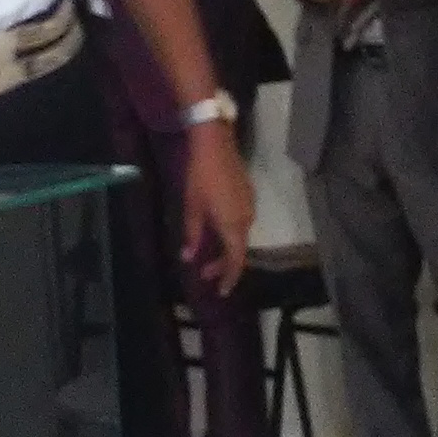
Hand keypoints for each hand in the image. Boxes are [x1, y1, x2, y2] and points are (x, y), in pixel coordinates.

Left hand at [180, 122, 253, 294]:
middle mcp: (246, 220)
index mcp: (232, 225)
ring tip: (207, 255)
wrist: (216, 145)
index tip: (221, 291)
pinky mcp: (248, 196)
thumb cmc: (200, 177)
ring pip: (240, 237)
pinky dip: (230, 234)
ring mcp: (250, 207)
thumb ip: (192, 235)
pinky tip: (216, 231)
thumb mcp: (192, 207)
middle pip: (238, 251)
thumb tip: (188, 257)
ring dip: (226, 249)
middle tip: (204, 274)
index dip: (229, 278)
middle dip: (223, 265)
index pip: (235, 260)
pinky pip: (241, 223)